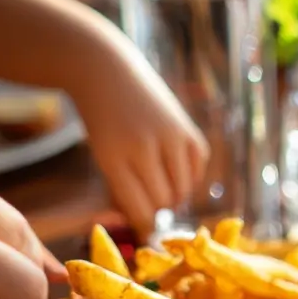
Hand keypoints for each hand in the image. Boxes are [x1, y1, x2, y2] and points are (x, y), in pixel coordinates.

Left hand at [72, 35, 208, 237]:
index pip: (139, 210)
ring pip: (182, 190)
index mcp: (114, 159)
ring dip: (173, 193)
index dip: (143, 224)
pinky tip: (173, 166)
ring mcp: (170, 137)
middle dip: (156, 207)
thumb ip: (121, 189)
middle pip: (163, 202)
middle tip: (147, 197)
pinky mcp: (188, 130)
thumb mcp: (101, 155)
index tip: (144, 228)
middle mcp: (144, 148)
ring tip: (159, 182)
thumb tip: (147, 224)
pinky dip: (188, 175)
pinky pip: (197, 170)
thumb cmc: (100, 121)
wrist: (106, 70)